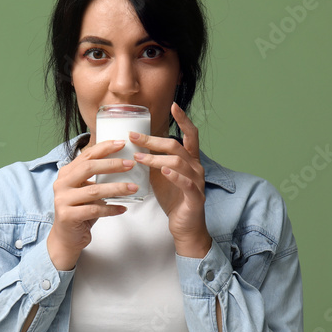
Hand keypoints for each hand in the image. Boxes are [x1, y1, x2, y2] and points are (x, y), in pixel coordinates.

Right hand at [46, 138, 139, 270]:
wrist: (66, 237)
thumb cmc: (80, 210)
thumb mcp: (86, 190)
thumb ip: (96, 177)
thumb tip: (123, 162)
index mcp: (66, 173)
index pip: (86, 155)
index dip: (104, 148)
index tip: (122, 143)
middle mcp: (61, 184)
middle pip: (88, 168)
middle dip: (111, 165)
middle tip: (130, 164)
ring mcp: (62, 200)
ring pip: (94, 191)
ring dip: (116, 188)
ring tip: (133, 188)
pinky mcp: (68, 216)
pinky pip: (94, 210)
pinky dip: (111, 209)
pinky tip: (123, 208)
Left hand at [131, 103, 212, 257]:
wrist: (185, 227)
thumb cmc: (174, 199)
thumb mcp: (161, 176)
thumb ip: (154, 160)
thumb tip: (134, 146)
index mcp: (190, 160)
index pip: (189, 135)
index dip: (182, 119)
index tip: (173, 105)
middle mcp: (196, 167)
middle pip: (176, 146)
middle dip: (153, 140)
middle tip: (133, 136)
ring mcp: (197, 182)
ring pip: (178, 162)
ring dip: (156, 158)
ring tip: (138, 157)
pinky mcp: (195, 197)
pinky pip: (187, 183)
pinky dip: (175, 175)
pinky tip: (164, 170)